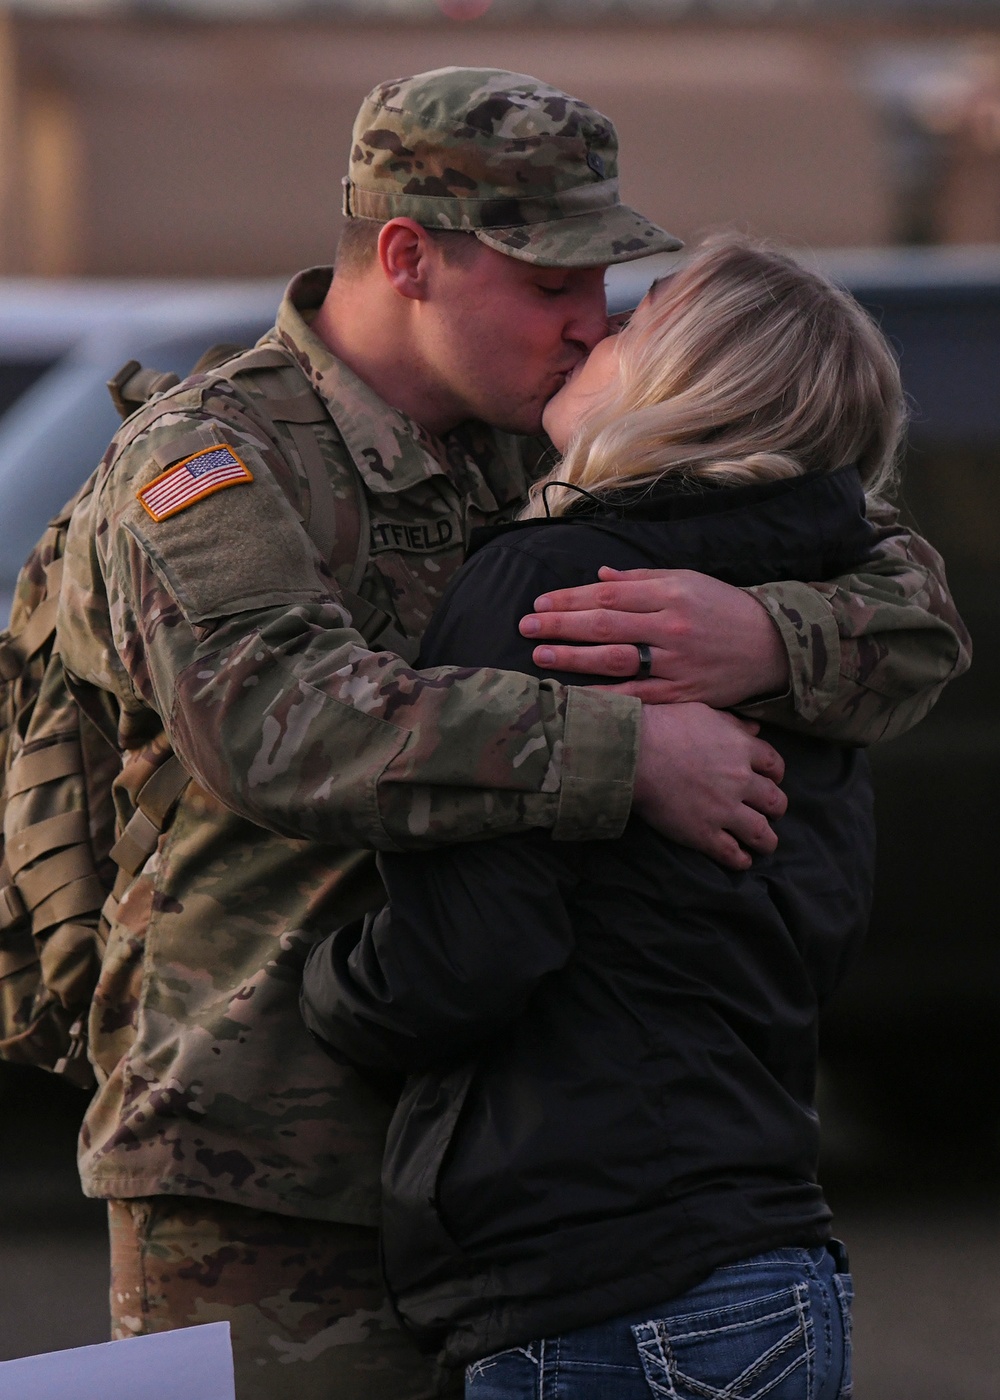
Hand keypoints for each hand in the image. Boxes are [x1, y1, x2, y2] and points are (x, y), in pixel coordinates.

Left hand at [520, 567, 789, 707]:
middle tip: (525, 627)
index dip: (570, 600)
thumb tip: (600, 577)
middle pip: (604, 626)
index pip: (608, 596)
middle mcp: (671, 626)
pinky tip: (578, 698)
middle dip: (560, 626)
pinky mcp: (684, 693)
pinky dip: (606, 698)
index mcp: (670, 593)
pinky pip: (638, 697)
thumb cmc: (725, 609)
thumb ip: (641, 580)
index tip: (540, 604)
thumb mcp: (688, 582)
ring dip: (574, 659)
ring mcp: (676, 662)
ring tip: (541, 655)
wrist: (773, 645)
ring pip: (615, 661)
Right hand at [634, 703, 786, 868]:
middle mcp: (740, 781)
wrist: (635, 752)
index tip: (770, 780)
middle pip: (774, 801)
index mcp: (742, 749)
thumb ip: (733, 723)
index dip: (775, 776)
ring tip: (765, 844)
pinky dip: (741, 859)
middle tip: (770, 812)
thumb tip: (755, 729)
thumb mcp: (704, 713)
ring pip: (760, 832)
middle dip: (776, 808)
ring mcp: (724, 810)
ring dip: (767, 840)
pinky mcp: (703, 833)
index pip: (775, 765)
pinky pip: (731, 853)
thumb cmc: (665, 725)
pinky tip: (742, 860)